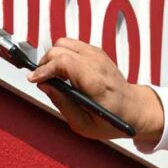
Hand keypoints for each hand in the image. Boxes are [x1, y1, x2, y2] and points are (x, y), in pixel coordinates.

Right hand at [27, 38, 163, 144]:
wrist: (133, 109)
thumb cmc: (111, 120)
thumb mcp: (83, 124)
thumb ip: (62, 103)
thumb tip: (44, 85)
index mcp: (95, 82)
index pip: (64, 62)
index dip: (44, 69)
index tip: (34, 79)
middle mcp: (98, 64)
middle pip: (60, 48)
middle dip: (45, 63)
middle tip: (42, 80)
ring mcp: (99, 55)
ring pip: (64, 42)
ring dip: (53, 58)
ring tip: (53, 76)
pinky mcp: (97, 53)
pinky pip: (72, 45)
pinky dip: (63, 55)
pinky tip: (64, 72)